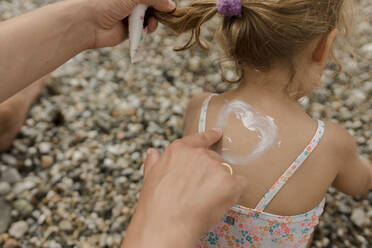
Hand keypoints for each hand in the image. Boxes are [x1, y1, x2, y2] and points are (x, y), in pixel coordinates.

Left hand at [87, 0, 175, 47]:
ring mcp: (130, 13)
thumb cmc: (105, 3)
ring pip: (151, 16)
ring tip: (151, 22)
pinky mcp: (130, 28)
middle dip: (160, 8)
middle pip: (153, 3)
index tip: (168, 5)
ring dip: (155, 19)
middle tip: (164, 13)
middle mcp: (130, 0)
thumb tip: (171, 6)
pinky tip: (146, 28)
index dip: (161, 0)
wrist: (88, 23)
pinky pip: (145, 28)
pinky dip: (148, 28)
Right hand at [122, 129, 247, 247]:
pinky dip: (234, 194)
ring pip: (227, 173)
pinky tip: (220, 203)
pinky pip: (240, 185)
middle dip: (212, 173)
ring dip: (221, 185)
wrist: (166, 225)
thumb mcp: (150, 177)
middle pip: (215, 159)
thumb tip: (153, 152)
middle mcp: (199, 154)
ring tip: (205, 201)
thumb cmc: (156, 205)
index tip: (218, 132)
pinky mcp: (229, 182)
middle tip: (200, 192)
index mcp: (180, 150)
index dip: (210, 135)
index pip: (199, 138)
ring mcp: (215, 167)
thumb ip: (154, 162)